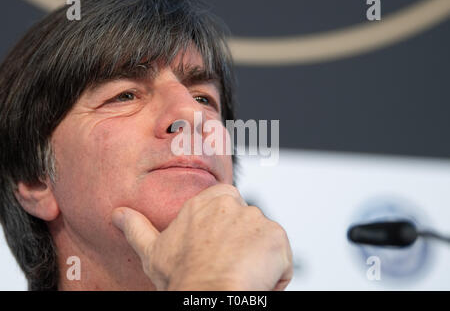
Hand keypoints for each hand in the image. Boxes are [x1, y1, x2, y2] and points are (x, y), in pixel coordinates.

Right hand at [111, 183, 292, 290]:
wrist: (206, 298)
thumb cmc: (182, 277)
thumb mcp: (153, 250)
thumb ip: (137, 227)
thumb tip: (117, 214)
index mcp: (208, 201)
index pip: (227, 205)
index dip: (225, 230)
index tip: (218, 248)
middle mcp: (235, 204)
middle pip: (247, 226)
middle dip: (242, 245)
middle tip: (226, 267)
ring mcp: (258, 219)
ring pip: (264, 243)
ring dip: (257, 260)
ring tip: (238, 277)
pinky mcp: (277, 237)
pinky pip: (282, 259)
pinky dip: (274, 274)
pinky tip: (254, 283)